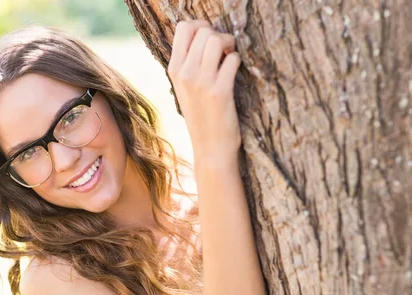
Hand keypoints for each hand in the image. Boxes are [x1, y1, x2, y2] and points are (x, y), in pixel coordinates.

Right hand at [168, 20, 241, 166]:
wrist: (210, 149)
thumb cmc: (202, 116)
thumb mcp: (185, 89)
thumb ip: (189, 63)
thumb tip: (206, 35)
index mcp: (174, 69)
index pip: (183, 27)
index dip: (201, 26)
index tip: (210, 39)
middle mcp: (185, 73)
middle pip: (203, 30)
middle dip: (219, 36)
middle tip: (224, 52)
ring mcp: (201, 82)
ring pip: (217, 40)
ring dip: (229, 45)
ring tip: (230, 58)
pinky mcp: (220, 92)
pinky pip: (233, 60)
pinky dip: (237, 62)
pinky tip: (234, 74)